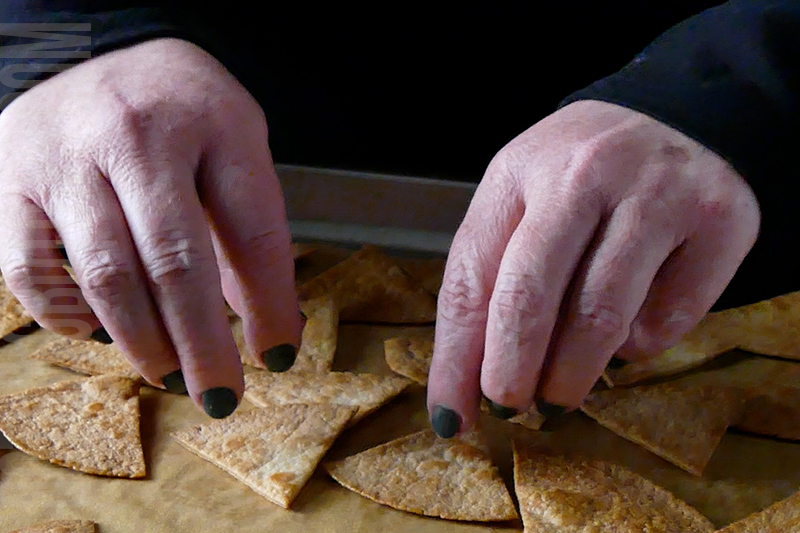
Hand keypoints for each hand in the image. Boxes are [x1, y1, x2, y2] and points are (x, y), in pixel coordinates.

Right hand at [0, 38, 301, 417]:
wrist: (94, 48)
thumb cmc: (181, 107)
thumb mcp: (236, 143)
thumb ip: (248, 225)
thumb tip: (263, 324)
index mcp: (211, 123)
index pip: (253, 230)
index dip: (269, 304)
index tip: (279, 355)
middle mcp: (134, 137)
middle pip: (175, 262)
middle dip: (202, 343)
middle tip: (221, 396)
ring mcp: (65, 159)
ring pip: (105, 275)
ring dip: (144, 342)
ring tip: (171, 373)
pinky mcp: (11, 183)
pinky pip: (30, 272)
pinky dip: (68, 318)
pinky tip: (102, 331)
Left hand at [426, 100, 759, 435]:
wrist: (676, 118)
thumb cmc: (580, 177)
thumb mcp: (523, 200)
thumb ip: (493, 275)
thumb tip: (468, 384)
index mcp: (518, 170)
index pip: (471, 277)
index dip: (457, 358)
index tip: (452, 415)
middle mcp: (584, 173)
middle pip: (530, 296)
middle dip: (510, 373)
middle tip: (509, 409)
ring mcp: (657, 192)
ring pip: (601, 316)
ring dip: (572, 375)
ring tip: (559, 397)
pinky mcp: (719, 220)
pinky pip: (669, 316)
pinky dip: (640, 346)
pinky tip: (626, 338)